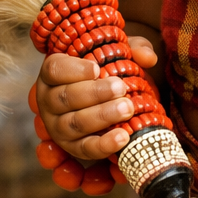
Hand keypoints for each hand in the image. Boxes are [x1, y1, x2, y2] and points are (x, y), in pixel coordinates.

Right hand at [35, 36, 157, 163]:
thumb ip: (134, 48)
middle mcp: (49, 100)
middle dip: (95, 93)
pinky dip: (104, 145)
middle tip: (120, 88)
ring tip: (126, 109)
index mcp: (53, 74)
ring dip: (101, 116)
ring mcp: (57, 126)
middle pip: (66, 97)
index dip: (74, 70)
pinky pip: (85, 148)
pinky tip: (123, 136)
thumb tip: (148, 57)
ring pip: (75, 123)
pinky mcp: (72, 147)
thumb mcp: (118, 54)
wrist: (106, 102)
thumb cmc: (107, 72)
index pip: (54, 70)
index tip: (97, 68)